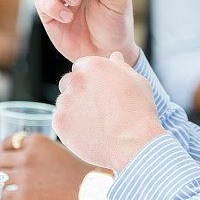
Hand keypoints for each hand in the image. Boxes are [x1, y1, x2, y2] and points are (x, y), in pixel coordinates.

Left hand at [0, 134, 97, 199]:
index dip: (4, 148)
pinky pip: (4, 195)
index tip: (2, 153)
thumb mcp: (56, 148)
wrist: (88, 189)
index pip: (9, 142)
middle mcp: (27, 156)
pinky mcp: (24, 195)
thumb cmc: (76, 170)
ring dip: (2, 181)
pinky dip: (6, 197)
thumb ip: (37, 148)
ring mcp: (24, 176)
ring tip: (5, 184)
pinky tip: (12, 197)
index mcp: (36, 141)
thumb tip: (20, 153)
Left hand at [54, 52, 164, 172]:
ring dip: (74, 109)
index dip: (90, 78)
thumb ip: (121, 66)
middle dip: (78, 91)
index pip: (81, 66)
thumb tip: (114, 56)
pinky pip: (60, 121)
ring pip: (64, 103)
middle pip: (67, 82)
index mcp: (93, 65)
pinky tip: (88, 133)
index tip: (100, 91)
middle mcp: (75, 80)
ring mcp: (65, 102)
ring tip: (95, 123)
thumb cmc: (140, 110)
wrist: (135, 143)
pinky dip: (71, 127)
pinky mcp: (59, 123)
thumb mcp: (137, 80)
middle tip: (95, 107)